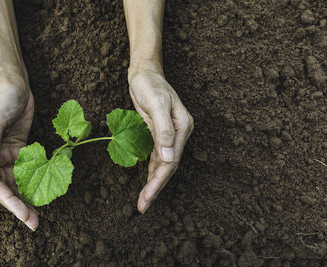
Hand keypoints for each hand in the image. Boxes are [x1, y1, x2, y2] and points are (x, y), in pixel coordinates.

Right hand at [0, 66, 37, 230]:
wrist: (13, 82)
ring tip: (38, 214)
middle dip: (18, 205)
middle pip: (4, 187)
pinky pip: (24, 169)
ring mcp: (4, 153)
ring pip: (14, 181)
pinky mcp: (18, 148)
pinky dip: (31, 181)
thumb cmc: (0, 98)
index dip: (9, 201)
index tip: (24, 214)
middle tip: (34, 222)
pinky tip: (40, 192)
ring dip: (25, 197)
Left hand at [128, 70, 193, 212]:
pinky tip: (147, 182)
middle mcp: (179, 133)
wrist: (144, 73)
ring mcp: (170, 135)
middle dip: (155, 187)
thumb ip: (163, 129)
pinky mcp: (160, 134)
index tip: (147, 198)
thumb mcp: (155, 103)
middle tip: (143, 206)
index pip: (171, 161)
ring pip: (163, 164)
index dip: (159, 181)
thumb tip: (168, 158)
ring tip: (143, 201)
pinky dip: (152, 170)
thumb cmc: (149, 85)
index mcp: (182, 127)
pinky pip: (158, 157)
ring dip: (153, 182)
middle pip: (168, 166)